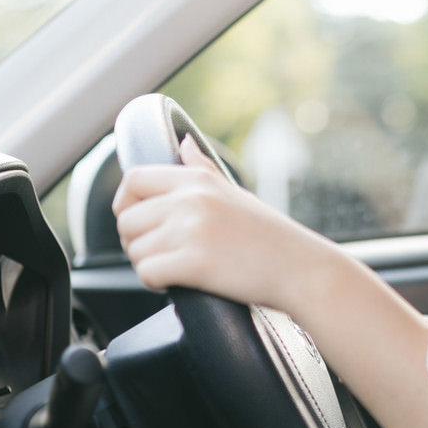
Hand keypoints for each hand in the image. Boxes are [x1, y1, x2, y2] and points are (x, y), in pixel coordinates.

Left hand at [114, 134, 427, 427]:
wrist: (302, 270)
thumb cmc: (271, 237)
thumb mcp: (235, 193)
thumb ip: (202, 168)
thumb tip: (182, 143)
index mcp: (198, 179)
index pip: (134, 179)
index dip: (125, 204)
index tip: (138, 223)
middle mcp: (190, 199)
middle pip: (127, 220)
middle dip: (136, 243)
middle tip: (160, 255)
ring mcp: (191, 230)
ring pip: (135, 250)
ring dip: (147, 265)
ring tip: (174, 270)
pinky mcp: (194, 262)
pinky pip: (147, 273)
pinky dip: (155, 283)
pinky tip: (176, 284)